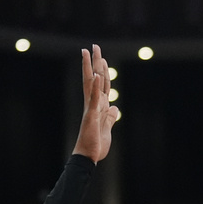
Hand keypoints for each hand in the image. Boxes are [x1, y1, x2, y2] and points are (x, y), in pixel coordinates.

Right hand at [72, 44, 118, 162]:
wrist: (88, 157)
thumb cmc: (95, 144)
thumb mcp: (107, 128)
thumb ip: (111, 117)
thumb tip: (114, 107)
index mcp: (98, 106)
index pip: (101, 84)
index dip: (102, 70)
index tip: (101, 57)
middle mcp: (94, 104)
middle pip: (95, 78)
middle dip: (95, 62)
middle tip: (94, 46)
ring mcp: (91, 108)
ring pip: (92, 84)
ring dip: (92, 68)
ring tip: (92, 53)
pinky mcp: (91, 116)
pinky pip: (93, 99)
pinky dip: (94, 87)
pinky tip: (94, 76)